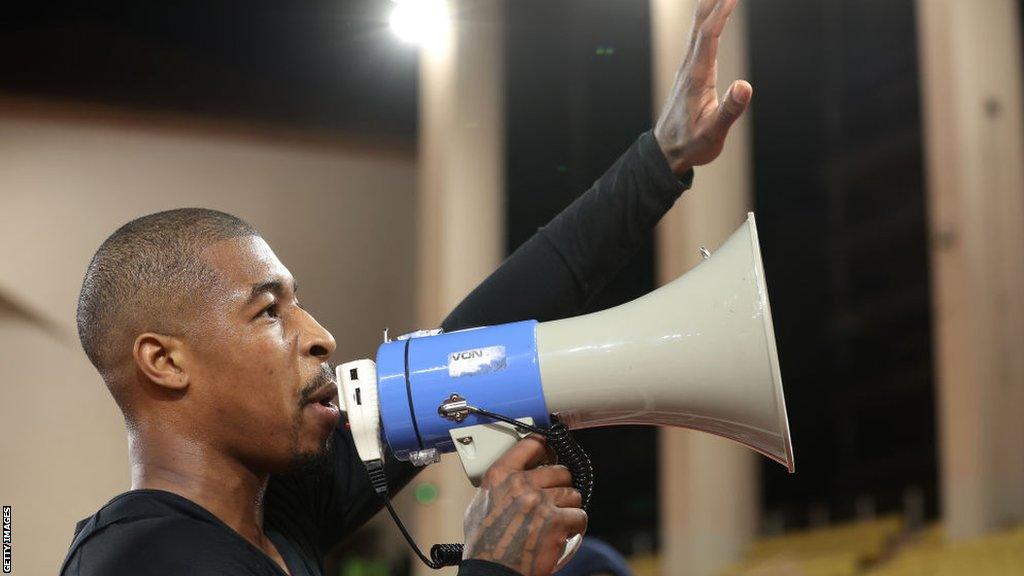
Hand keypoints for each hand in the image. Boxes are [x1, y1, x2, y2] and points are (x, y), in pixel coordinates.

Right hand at [462, 435, 586, 575]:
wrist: (493, 572)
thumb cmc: (483, 545)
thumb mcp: (478, 505)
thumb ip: (497, 487)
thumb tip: (511, 477)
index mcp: (500, 476)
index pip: (530, 444)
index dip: (545, 447)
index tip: (550, 450)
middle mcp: (521, 484)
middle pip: (559, 470)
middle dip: (560, 485)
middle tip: (555, 499)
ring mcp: (541, 502)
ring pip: (572, 494)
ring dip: (568, 507)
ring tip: (558, 520)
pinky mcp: (557, 522)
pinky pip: (580, 516)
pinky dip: (575, 526)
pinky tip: (564, 532)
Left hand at [653, 0, 750, 175]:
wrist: (666, 152)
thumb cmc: (689, 145)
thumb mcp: (712, 134)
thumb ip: (729, 111)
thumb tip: (745, 86)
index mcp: (696, 78)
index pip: (708, 37)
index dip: (721, 13)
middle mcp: (689, 69)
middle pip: (700, 26)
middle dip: (714, 2)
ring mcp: (688, 70)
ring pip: (697, 31)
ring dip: (709, 8)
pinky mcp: (690, 75)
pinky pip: (699, 41)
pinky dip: (707, 23)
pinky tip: (712, 19)